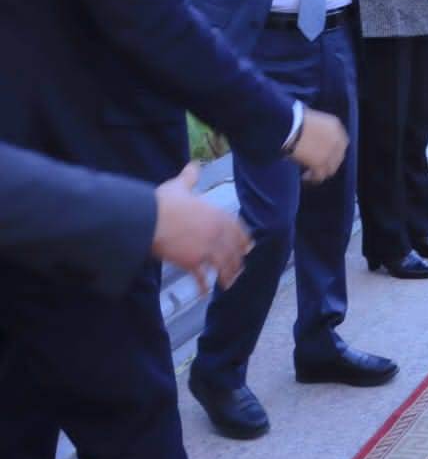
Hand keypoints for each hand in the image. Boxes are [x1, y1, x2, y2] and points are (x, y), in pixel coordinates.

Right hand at [152, 162, 252, 293]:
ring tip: (228, 283)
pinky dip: (203, 286)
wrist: (148, 219)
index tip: (248, 246)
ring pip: (223, 264)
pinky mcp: (192, 262)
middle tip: (239, 268)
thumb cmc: (163, 202)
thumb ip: (190, 177)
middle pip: (233, 249)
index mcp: (217, 215)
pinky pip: (201, 277)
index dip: (243, 239)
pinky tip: (205, 293)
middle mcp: (217, 232)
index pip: (237, 229)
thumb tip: (193, 165)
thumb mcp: (179, 185)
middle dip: (237, 260)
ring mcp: (206, 248)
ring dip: (227, 274)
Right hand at [289, 110, 347, 183]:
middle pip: (338, 156)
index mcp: (335, 126)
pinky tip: (304, 178)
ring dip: (320, 172)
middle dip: (328, 162)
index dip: (332, 149)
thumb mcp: (310, 117)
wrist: (289, 125)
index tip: (323, 153)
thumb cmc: (293, 118)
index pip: (340, 141)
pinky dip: (312, 178)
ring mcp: (330, 153)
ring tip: (309, 174)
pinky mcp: (320, 163)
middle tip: (316, 165)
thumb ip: (315, 126)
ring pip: (330, 169)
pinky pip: (319, 176)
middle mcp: (337, 139)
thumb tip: (308, 130)